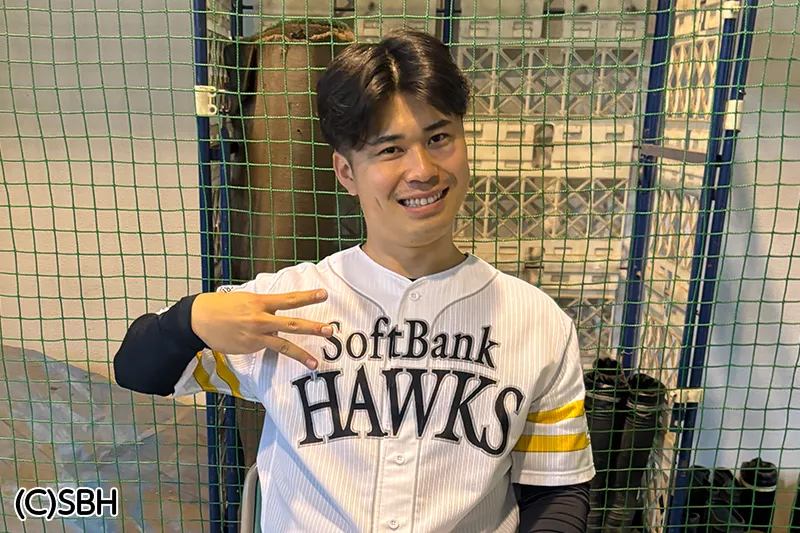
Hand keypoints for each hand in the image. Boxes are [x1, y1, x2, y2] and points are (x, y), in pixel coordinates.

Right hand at [191, 289, 331, 368]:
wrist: (200, 319)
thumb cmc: (223, 307)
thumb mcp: (246, 299)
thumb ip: (264, 306)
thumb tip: (279, 314)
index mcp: (261, 302)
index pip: (289, 299)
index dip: (308, 296)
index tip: (324, 294)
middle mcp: (261, 318)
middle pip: (292, 324)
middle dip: (313, 328)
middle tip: (329, 331)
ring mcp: (256, 335)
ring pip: (283, 345)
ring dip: (301, 354)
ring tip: (315, 363)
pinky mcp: (250, 348)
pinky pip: (267, 349)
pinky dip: (273, 349)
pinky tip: (268, 348)